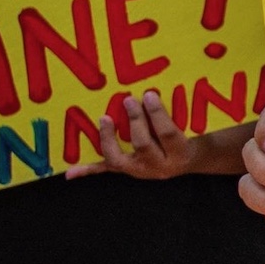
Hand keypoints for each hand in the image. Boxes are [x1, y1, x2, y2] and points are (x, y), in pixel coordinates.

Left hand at [67, 89, 198, 179]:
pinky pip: (106, 169)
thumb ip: (180, 112)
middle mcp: (159, 166)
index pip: (168, 134)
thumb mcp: (194, 126)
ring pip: (119, 159)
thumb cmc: (192, 135)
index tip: (149, 94)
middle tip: (128, 99)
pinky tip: (70, 173)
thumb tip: (156, 90)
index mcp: (180, 154)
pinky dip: (87, 170)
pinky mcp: (127, 171)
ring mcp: (141, 171)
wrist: (190, 160)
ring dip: (109, 139)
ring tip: (104, 119)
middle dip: (135, 121)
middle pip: (143, 144)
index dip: (157, 114)